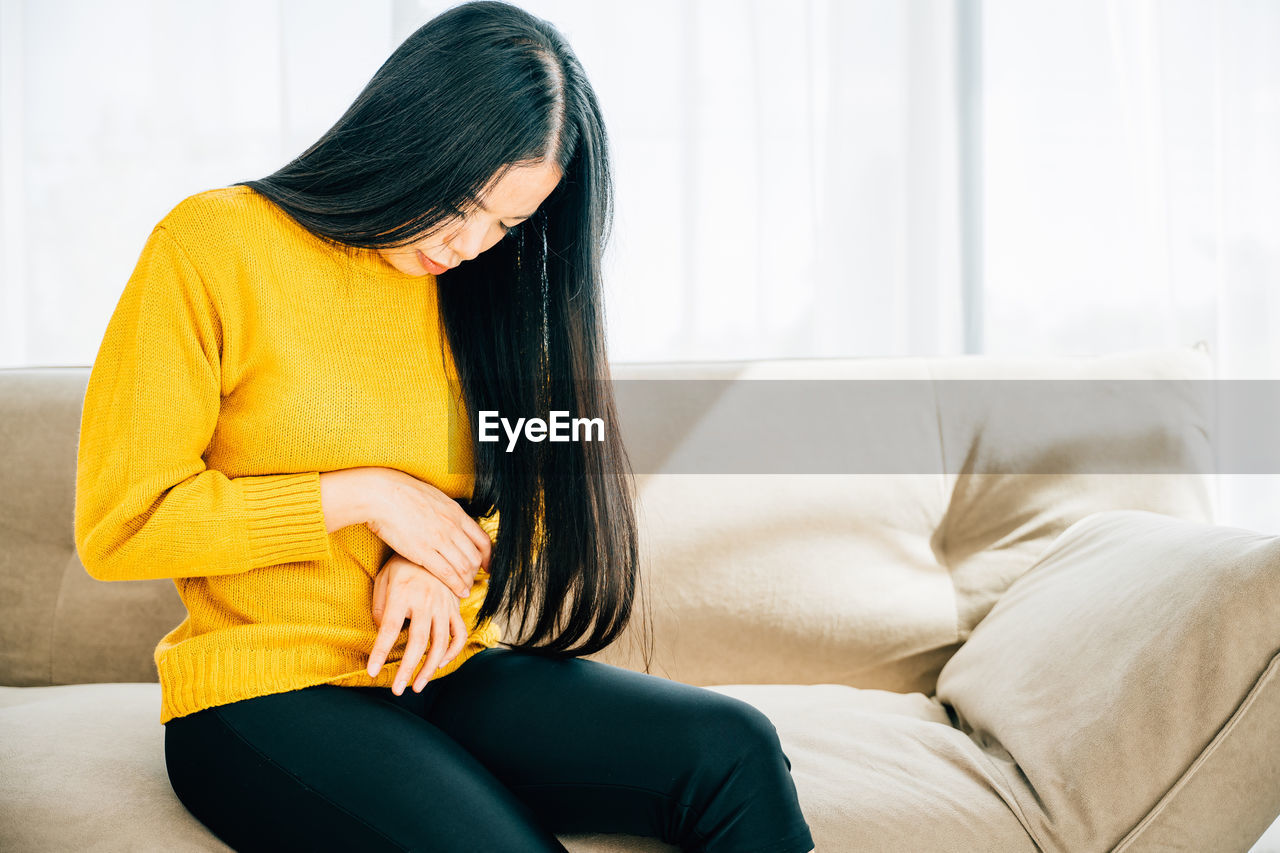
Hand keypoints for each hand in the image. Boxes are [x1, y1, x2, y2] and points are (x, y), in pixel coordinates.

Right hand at [364, 468, 491, 599]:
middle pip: (475, 556)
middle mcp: (452, 527)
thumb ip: (447, 512)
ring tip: (467, 590)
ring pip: (463, 566)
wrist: (382, 495)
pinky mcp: (422, 552)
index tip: (488, 566)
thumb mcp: (435, 498)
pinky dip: (456, 585)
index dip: (489, 556)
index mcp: (456, 513)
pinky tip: (459, 592)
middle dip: (477, 572)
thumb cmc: (403, 494)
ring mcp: (439, 540)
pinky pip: (446, 573)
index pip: (482, 539)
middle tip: (474, 580)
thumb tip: (453, 518)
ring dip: (467, 581)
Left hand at [367, 554, 468, 694]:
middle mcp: (425, 601)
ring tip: (417, 686)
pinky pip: (458, 634)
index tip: (372, 672)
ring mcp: (443, 605)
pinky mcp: (454, 607)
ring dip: (429, 668)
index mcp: (403, 594)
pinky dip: (453, 651)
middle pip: (417, 642)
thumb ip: (380, 607)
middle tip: (398, 690)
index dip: (380, 652)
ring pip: (440, 643)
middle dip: (407, 669)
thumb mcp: (383, 579)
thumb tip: (383, 633)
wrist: (431, 543)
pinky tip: (440, 664)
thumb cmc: (401, 565)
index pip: (389, 629)